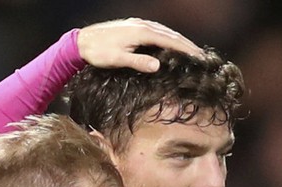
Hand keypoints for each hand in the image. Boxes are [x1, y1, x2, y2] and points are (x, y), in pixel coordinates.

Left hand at [74, 18, 201, 72]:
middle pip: (170, 34)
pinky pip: (156, 30)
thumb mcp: (118, 60)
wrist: (82, 41)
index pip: (170, 40)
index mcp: (142, 32)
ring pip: (164, 31)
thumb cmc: (98, 52)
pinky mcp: (133, 26)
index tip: (199, 56)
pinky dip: (166, 37)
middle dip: (186, 44)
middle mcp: (143, 25)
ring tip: (189, 49)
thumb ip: (138, 62)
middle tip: (200, 54)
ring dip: (177, 40)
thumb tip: (158, 66)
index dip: (186, 49)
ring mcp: (138, 24)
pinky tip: (168, 43)